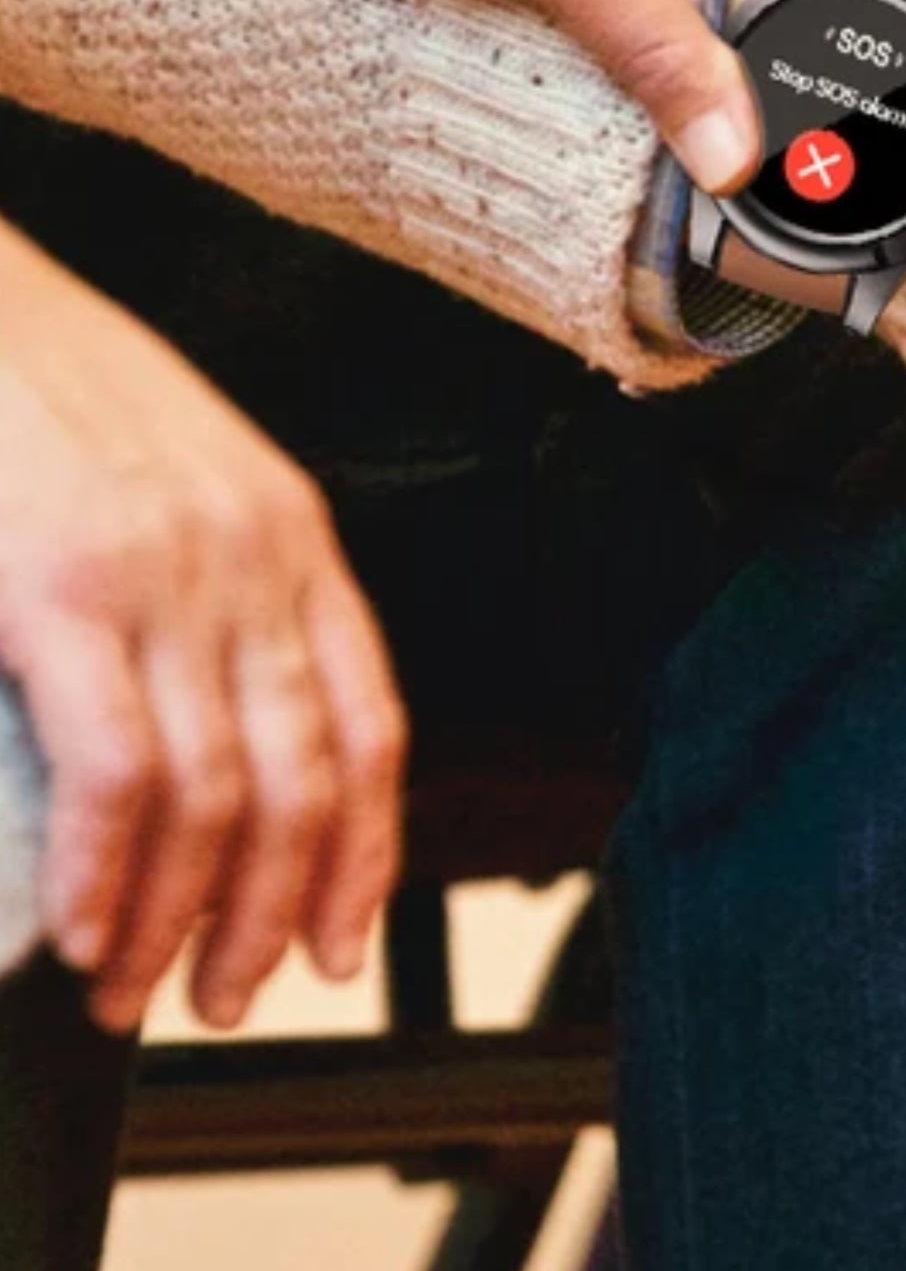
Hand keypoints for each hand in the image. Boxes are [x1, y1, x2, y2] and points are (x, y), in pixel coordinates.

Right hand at [0, 225, 404, 1032]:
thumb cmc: (48, 397)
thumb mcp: (178, 480)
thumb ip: (216, 590)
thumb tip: (205, 734)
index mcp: (292, 537)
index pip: (372, 722)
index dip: (368, 850)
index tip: (346, 940)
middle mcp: (255, 563)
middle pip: (309, 779)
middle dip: (281, 913)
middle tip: (234, 994)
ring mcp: (167, 581)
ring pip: (223, 798)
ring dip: (185, 920)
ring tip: (141, 989)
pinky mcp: (65, 596)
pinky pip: (120, 778)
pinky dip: (106, 877)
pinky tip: (84, 934)